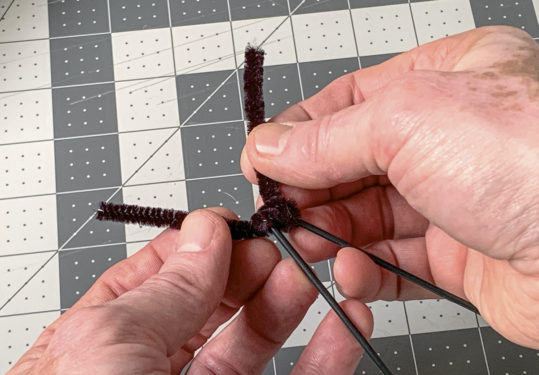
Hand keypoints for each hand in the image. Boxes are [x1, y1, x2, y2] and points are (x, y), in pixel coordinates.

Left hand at [8, 209, 372, 374]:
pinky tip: (343, 320)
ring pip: (254, 339)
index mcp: (105, 344)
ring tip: (315, 271)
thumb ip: (166, 289)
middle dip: (251, 267)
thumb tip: (206, 231)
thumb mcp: (109, 347)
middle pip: (212, 302)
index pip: (160, 275)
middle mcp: (154, 371)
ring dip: (290, 300)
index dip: (201, 244)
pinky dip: (324, 351)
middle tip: (286, 243)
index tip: (238, 224)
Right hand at [242, 26, 538, 348]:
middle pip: (354, 161)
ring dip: (330, 233)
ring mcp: (455, 198)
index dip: (299, 132)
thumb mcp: (408, 120)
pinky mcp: (460, 256)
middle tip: (276, 211)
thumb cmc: (535, 161)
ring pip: (368, 216)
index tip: (260, 161)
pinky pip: (394, 261)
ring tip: (303, 245)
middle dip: (310, 187)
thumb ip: (327, 137)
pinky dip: (363, 269)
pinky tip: (350, 271)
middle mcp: (452, 137)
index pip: (350, 101)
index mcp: (448, 79)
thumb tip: (269, 149)